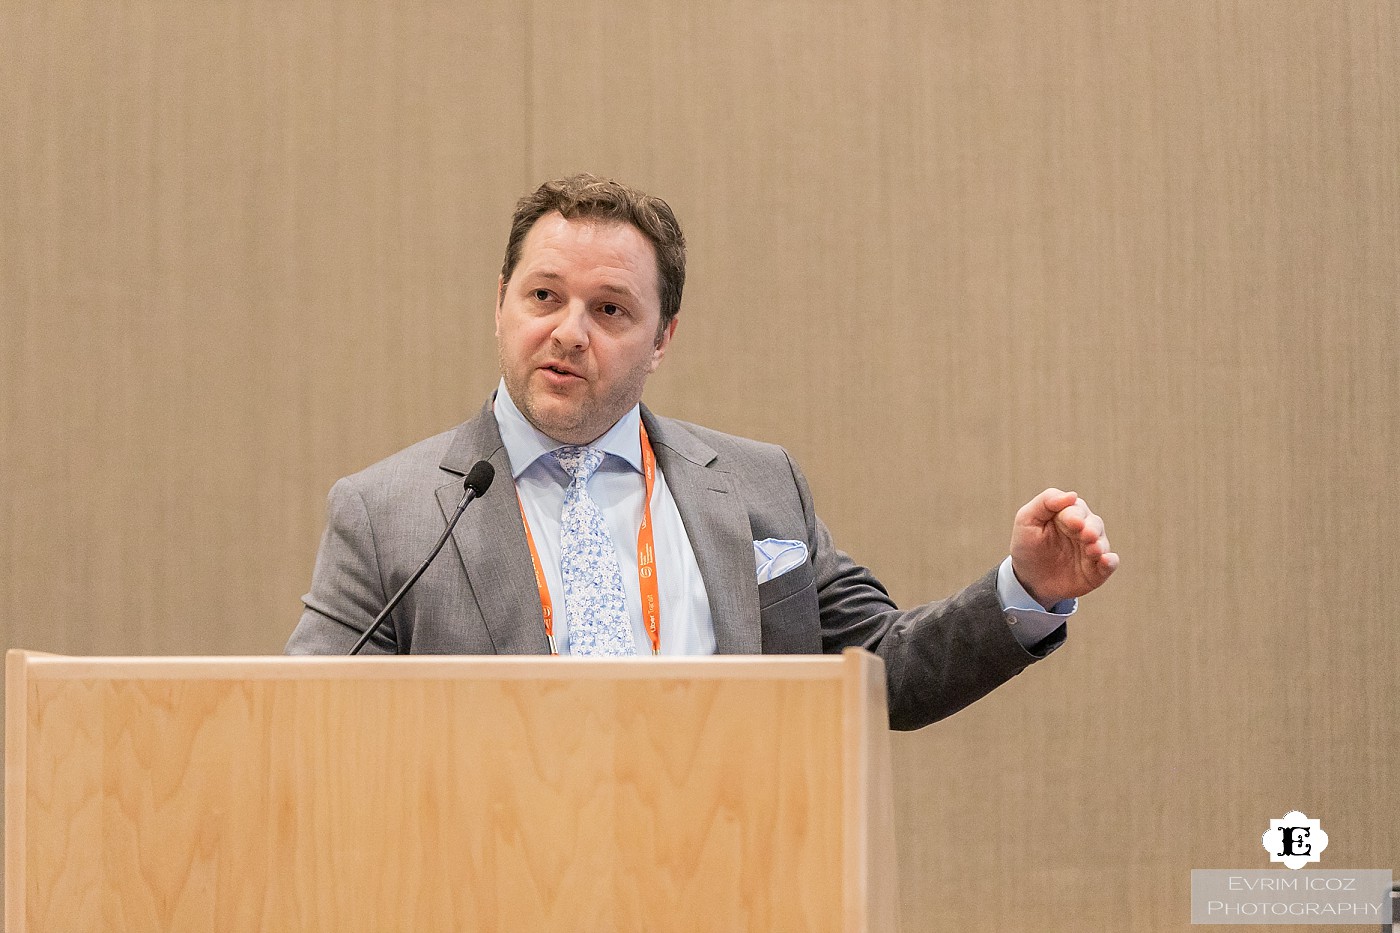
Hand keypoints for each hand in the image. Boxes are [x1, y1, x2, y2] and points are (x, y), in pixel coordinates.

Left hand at [1009, 488, 1118, 607]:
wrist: (1028, 580)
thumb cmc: (1027, 546)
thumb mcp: (1026, 520)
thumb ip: (1045, 502)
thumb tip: (1072, 495)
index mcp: (1067, 515)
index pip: (1075, 509)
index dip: (1075, 515)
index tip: (1074, 523)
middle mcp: (1084, 529)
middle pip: (1093, 523)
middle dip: (1091, 528)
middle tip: (1086, 535)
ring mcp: (1092, 549)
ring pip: (1102, 542)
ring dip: (1099, 544)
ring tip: (1093, 549)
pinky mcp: (1097, 569)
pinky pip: (1110, 563)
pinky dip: (1110, 561)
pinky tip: (1105, 561)